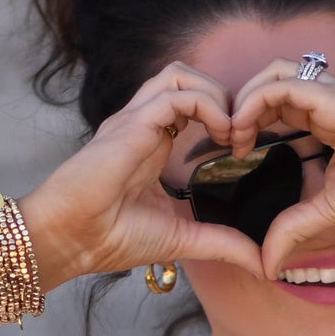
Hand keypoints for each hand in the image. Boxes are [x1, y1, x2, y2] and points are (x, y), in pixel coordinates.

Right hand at [18, 63, 266, 283]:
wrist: (72, 240)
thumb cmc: (112, 238)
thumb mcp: (183, 240)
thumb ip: (222, 243)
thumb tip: (261, 262)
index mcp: (151, 143)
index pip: (190, 104)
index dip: (222, 116)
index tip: (241, 150)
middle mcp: (142, 124)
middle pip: (186, 77)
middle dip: (224, 98)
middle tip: (241, 137)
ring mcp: (134, 119)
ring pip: (180, 73)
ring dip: (216, 95)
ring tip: (231, 133)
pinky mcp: (131, 123)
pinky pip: (176, 92)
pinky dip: (207, 105)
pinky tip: (220, 135)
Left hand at [226, 61, 334, 277]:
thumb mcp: (327, 216)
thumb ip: (293, 231)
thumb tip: (266, 266)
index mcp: (329, 122)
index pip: (281, 104)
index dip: (252, 120)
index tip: (234, 151)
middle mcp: (328, 101)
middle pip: (273, 82)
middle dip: (241, 105)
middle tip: (223, 138)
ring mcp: (332, 94)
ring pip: (275, 73)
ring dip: (245, 98)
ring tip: (231, 132)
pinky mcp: (334, 97)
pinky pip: (284, 86)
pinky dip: (255, 101)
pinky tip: (241, 128)